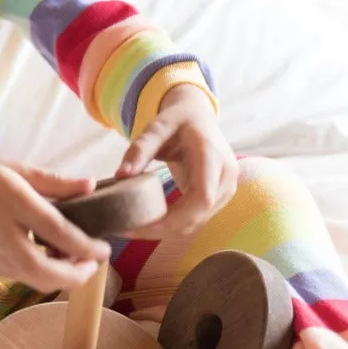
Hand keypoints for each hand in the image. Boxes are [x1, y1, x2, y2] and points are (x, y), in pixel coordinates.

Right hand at [0, 157, 108, 293]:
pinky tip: (49, 258)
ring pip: (35, 281)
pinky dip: (42, 274)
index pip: (57, 232)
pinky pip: (22, 277)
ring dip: (61, 277)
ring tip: (76, 261)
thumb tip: (91, 186)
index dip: (85, 246)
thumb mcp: (15, 169)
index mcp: (13, 203)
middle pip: (45, 272)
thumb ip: (55, 182)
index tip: (104, 249)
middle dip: (76, 276)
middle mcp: (3, 235)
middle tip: (93, 264)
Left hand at [117, 84, 237, 236]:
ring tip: (133, 227)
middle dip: (163, 229)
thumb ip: (140, 149)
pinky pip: (196, 219)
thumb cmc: (178, 121)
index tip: (140, 224)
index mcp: (212, 155)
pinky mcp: (220, 198)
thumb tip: (121, 175)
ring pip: (197, 222)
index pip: (201, 197)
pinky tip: (149, 221)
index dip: (173, 218)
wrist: (199, 118)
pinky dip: (173, 225)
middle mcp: (225, 175)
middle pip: (198, 215)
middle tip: (128, 230)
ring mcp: (226, 189)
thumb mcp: (156, 127)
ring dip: (166, 230)